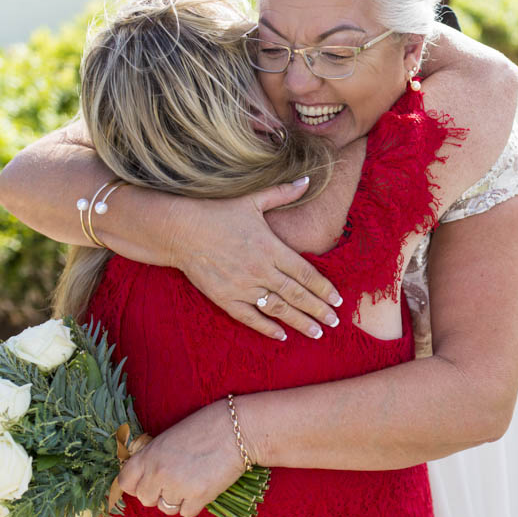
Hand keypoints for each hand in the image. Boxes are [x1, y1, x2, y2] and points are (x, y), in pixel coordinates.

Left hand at [116, 400, 243, 516]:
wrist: (237, 429)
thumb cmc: (205, 427)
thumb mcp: (170, 437)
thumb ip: (154, 457)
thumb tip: (147, 476)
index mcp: (148, 454)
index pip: (125, 482)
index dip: (136, 483)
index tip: (148, 480)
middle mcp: (158, 472)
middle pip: (145, 499)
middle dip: (158, 493)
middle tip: (177, 478)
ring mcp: (177, 487)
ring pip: (166, 508)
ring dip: (178, 499)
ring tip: (193, 479)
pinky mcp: (197, 498)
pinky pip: (186, 513)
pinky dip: (195, 503)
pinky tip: (204, 485)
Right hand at [163, 179, 342, 340]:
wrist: (180, 229)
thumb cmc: (218, 212)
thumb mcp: (252, 199)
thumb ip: (283, 193)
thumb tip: (308, 180)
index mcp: (271, 248)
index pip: (306, 273)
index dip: (324, 288)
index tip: (338, 300)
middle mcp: (261, 270)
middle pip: (297, 294)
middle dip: (319, 310)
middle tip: (335, 323)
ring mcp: (243, 286)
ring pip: (278, 309)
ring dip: (299, 322)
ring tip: (317, 333)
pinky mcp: (225, 297)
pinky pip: (250, 317)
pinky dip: (267, 328)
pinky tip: (282, 336)